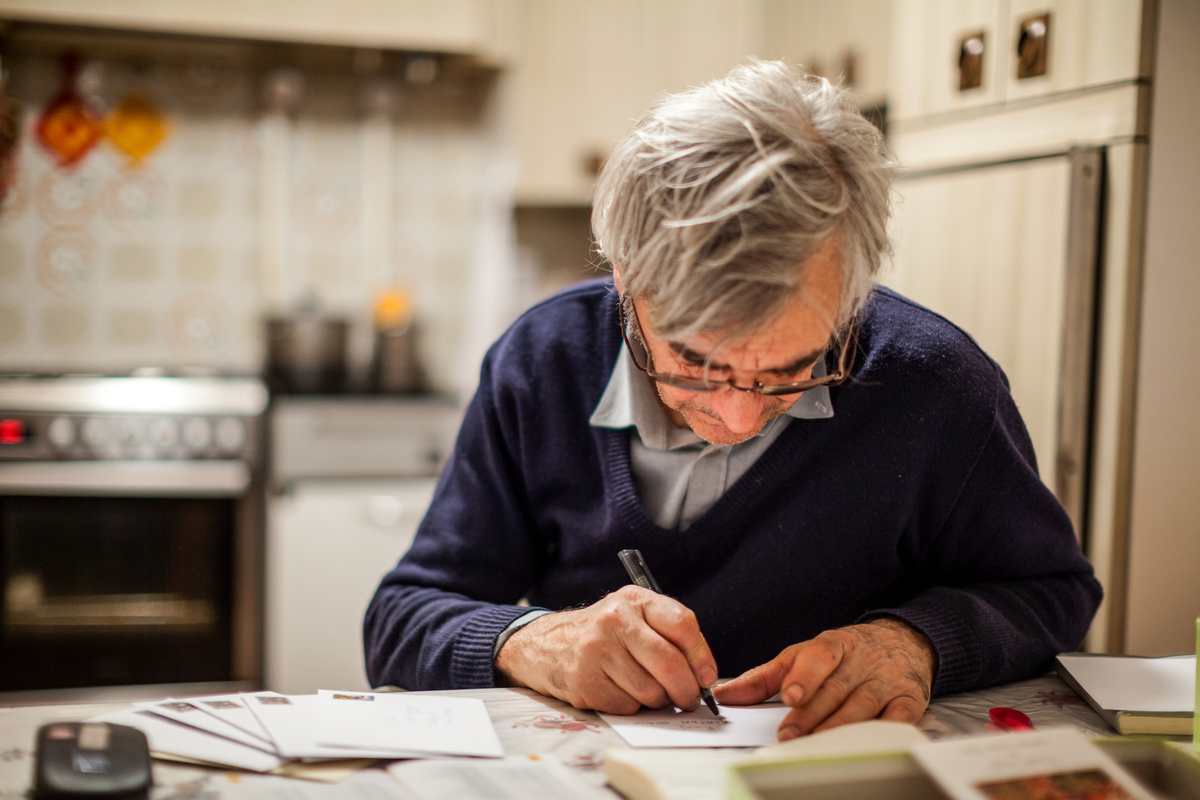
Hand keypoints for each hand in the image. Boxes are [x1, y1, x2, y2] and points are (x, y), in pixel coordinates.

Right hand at [493, 585, 717, 714]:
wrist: (545, 644)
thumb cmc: (603, 633)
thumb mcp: (632, 615)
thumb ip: (667, 633)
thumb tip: (703, 675)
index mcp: (633, 600)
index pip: (682, 624)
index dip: (701, 656)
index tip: (707, 676)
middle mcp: (613, 620)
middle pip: (669, 663)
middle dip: (687, 690)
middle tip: (689, 699)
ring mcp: (595, 650)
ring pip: (650, 691)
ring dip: (657, 701)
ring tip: (647, 691)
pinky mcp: (582, 680)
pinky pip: (627, 707)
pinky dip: (632, 707)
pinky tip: (620, 692)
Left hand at [713, 619, 935, 739]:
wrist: (902, 642)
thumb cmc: (842, 655)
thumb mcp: (802, 656)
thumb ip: (764, 677)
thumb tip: (724, 695)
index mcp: (833, 645)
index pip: (819, 657)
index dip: (805, 676)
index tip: (790, 695)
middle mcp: (860, 662)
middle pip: (835, 689)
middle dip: (811, 715)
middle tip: (788, 735)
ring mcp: (886, 681)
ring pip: (862, 707)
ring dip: (838, 728)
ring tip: (814, 744)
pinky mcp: (909, 700)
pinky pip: (898, 718)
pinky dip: (883, 732)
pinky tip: (864, 743)